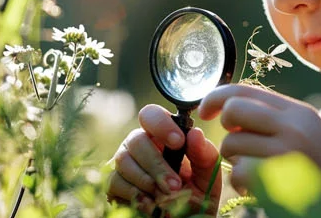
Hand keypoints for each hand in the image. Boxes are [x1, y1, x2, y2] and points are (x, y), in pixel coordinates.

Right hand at [108, 103, 222, 214]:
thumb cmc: (196, 199)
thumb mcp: (207, 178)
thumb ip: (205, 156)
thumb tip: (195, 133)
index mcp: (161, 137)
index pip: (151, 115)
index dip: (161, 124)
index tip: (178, 142)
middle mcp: (139, 146)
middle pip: (136, 139)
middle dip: (156, 164)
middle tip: (175, 186)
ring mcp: (124, 164)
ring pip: (123, 159)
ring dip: (147, 180)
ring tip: (165, 199)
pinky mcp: (113, 184)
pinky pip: (115, 181)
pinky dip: (136, 194)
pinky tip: (151, 205)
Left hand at [196, 84, 320, 213]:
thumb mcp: (310, 136)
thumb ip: (277, 119)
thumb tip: (231, 106)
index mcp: (300, 113)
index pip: (246, 90)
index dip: (217, 97)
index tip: (205, 110)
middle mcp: (295, 126)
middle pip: (233, 110)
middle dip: (228, 130)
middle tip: (241, 148)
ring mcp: (288, 151)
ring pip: (232, 144)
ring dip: (237, 162)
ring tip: (260, 174)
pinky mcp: (280, 178)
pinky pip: (239, 172)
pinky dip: (242, 183)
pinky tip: (261, 190)